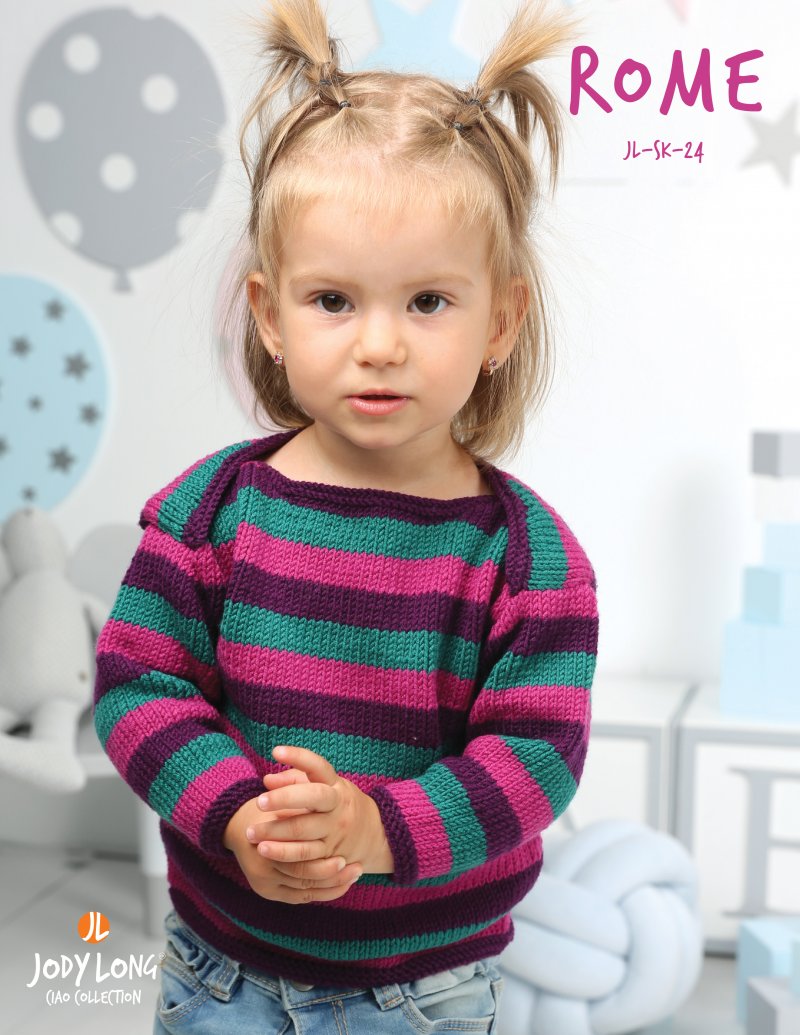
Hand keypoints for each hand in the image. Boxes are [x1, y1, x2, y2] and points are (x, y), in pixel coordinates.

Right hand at [223, 796, 362, 903]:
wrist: (240, 827)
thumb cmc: (267, 808)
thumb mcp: (282, 794)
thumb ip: (299, 785)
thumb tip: (324, 781)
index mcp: (266, 832)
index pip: (298, 842)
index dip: (323, 853)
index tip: (345, 856)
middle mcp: (263, 857)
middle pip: (302, 871)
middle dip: (331, 873)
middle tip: (357, 869)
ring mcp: (264, 877)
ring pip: (304, 885)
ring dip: (332, 882)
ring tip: (355, 875)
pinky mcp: (267, 891)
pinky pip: (300, 896)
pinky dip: (322, 892)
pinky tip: (343, 885)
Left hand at [245, 745, 393, 874]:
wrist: (372, 835)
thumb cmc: (337, 803)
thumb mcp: (325, 787)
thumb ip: (295, 780)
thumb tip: (267, 780)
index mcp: (336, 786)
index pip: (318, 767)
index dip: (299, 756)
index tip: (276, 751)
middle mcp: (338, 808)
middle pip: (312, 799)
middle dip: (283, 800)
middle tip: (258, 803)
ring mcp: (335, 833)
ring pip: (305, 833)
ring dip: (276, 834)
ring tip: (252, 833)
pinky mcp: (330, 857)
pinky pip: (306, 859)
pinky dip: (283, 856)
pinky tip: (265, 852)